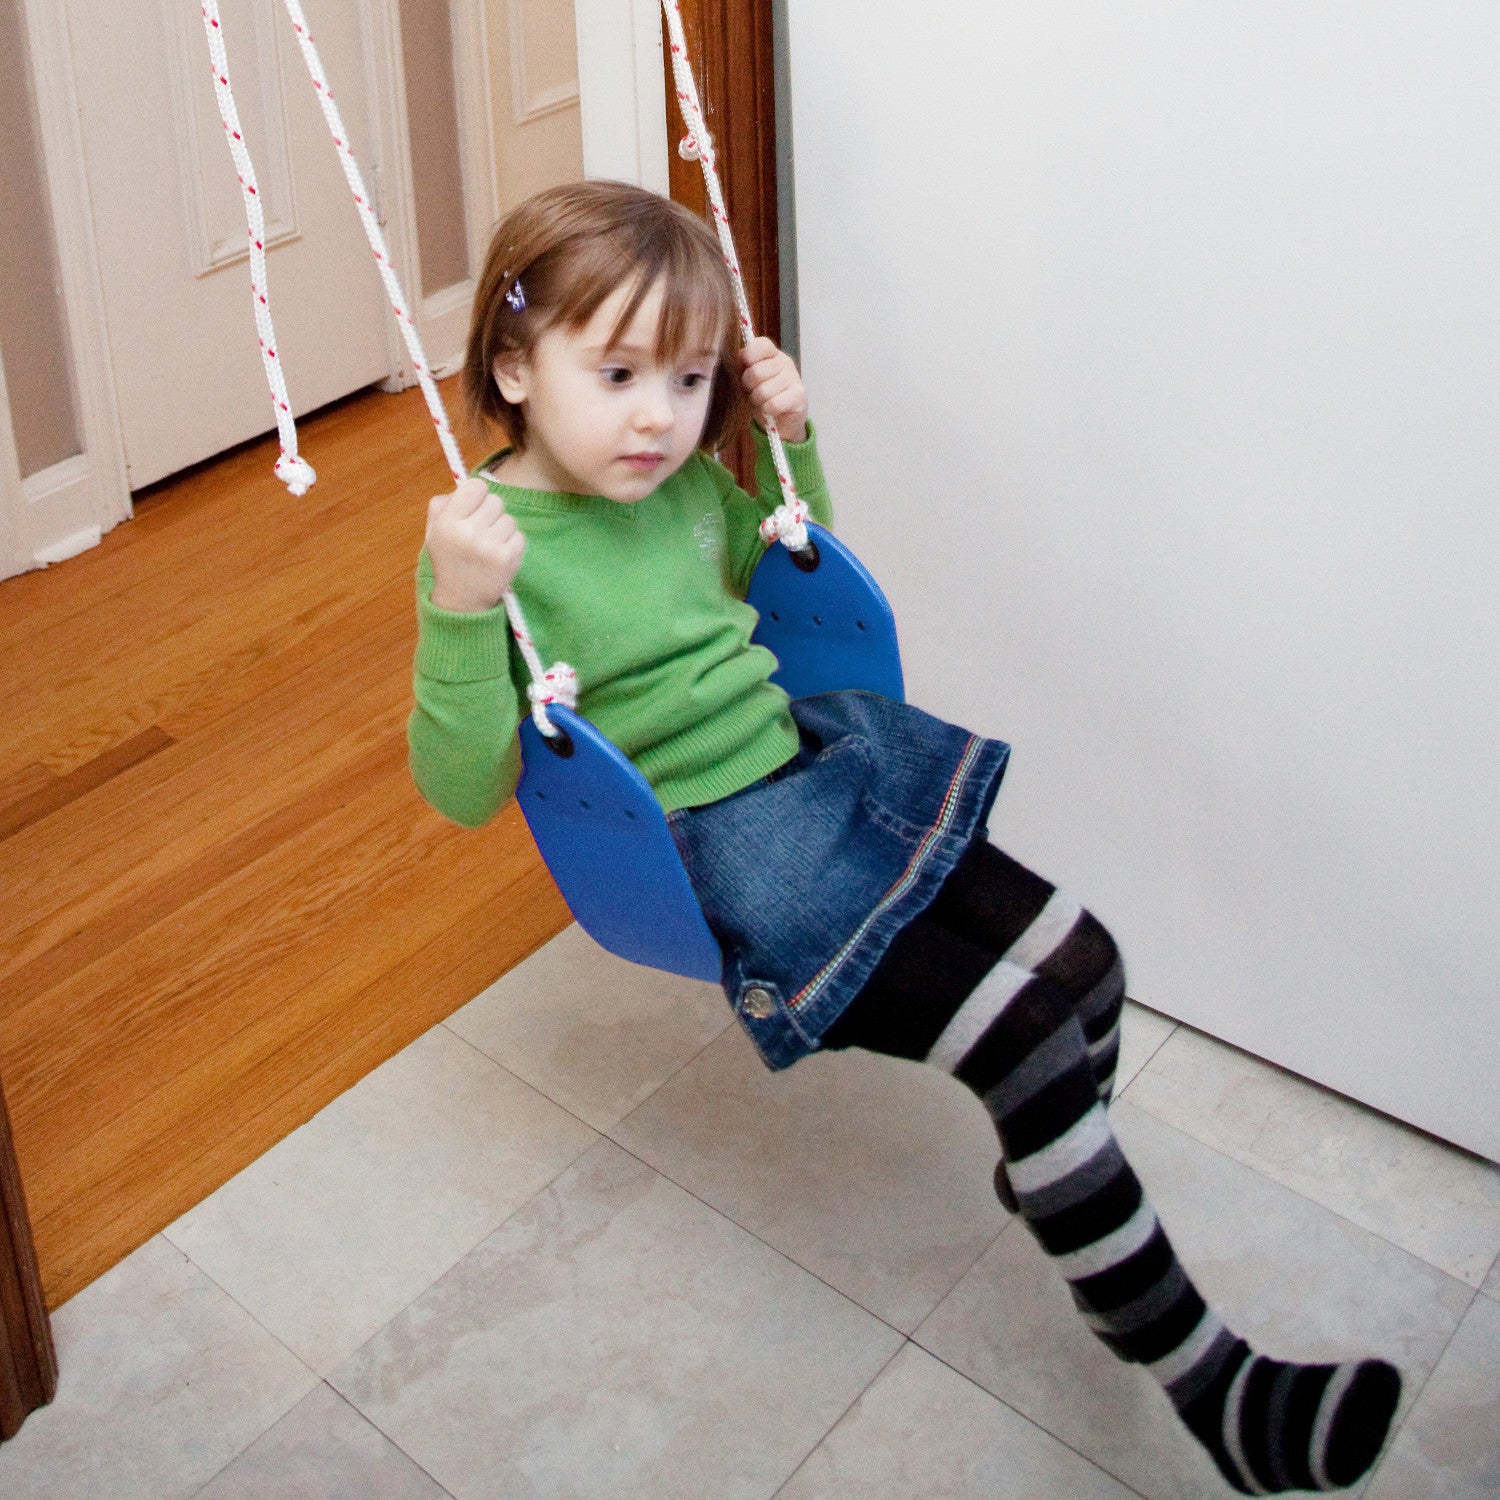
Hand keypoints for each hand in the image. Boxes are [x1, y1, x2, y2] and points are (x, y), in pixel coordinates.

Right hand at [425, 477, 525, 612]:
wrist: (462, 600)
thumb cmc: (449, 561)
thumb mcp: (434, 531)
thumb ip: (443, 505)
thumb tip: (466, 486)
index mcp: (448, 522)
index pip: (476, 486)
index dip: (477, 494)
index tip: (474, 506)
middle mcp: (469, 532)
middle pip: (496, 501)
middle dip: (490, 512)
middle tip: (481, 529)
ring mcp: (490, 546)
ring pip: (509, 518)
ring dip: (502, 529)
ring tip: (489, 544)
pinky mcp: (508, 558)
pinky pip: (519, 536)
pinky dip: (512, 544)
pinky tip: (498, 555)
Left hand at [740, 337, 807, 444]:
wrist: (781, 420)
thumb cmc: (762, 397)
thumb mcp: (749, 379)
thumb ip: (743, 366)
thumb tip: (739, 357)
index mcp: (772, 354)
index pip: (760, 344)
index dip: (748, 356)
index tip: (745, 368)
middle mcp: (785, 362)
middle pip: (756, 372)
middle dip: (749, 387)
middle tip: (753, 392)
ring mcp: (794, 378)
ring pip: (763, 391)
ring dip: (758, 401)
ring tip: (762, 402)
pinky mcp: (799, 396)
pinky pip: (773, 404)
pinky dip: (767, 411)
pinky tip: (771, 410)